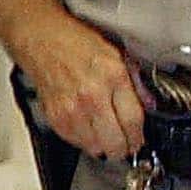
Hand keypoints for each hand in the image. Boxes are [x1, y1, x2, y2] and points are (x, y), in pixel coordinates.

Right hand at [13, 16, 145, 160]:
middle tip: (125, 147)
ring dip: (103, 147)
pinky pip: (75, 142)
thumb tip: (148, 105)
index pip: (132, 120)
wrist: (42, 40)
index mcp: (112, 76)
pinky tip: (88, 130)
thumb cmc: (76, 43)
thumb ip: (135, 82)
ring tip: (106, 139)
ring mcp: (72, 109)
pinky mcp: (56, 117)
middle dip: (123, 149)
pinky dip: (84, 140)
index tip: (138, 141)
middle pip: (114, 141)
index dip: (138, 137)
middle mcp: (92, 95)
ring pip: (95, 147)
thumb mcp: (116, 54)